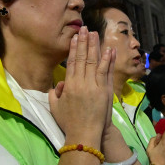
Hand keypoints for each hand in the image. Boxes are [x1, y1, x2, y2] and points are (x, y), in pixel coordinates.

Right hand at [50, 28, 113, 144]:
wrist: (85, 135)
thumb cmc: (70, 123)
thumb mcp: (55, 108)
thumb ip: (54, 94)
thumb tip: (59, 84)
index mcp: (69, 85)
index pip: (72, 62)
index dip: (74, 48)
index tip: (76, 37)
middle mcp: (81, 83)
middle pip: (83, 58)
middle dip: (84, 42)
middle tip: (85, 29)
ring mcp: (94, 86)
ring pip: (94, 62)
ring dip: (95, 46)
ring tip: (96, 34)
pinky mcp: (105, 91)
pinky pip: (106, 72)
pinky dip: (108, 60)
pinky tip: (109, 50)